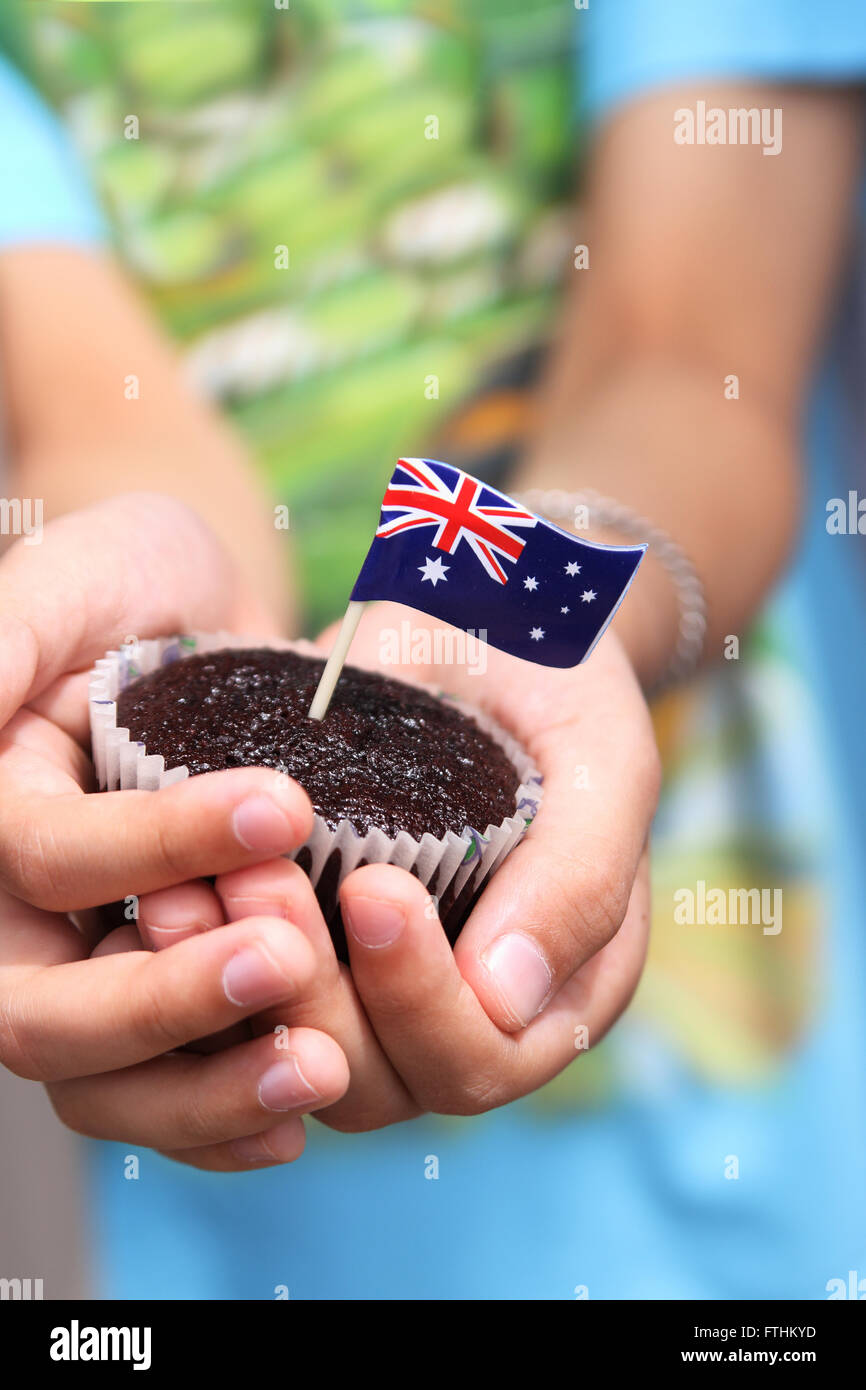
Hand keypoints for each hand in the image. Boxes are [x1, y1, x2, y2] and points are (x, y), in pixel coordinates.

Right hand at [0, 494, 348, 1166]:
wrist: (204, 617)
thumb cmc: (130, 584)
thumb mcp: (67, 583)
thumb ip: (2, 645)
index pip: (41, 858)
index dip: (152, 846)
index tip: (285, 803)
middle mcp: (21, 914)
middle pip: (40, 1015)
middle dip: (162, 1001)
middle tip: (285, 961)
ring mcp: (88, 964)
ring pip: (99, 1084)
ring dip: (205, 1089)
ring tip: (320, 1071)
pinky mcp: (162, 989)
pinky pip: (164, 1092)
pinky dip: (223, 1118)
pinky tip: (296, 1121)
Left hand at [139, 602, 658, 1130]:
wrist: (483, 623)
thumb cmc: (560, 686)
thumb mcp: (601, 762)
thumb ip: (578, 881)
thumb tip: (504, 999)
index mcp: (557, 989)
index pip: (482, 1058)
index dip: (421, 1001)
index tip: (374, 888)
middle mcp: (465, 1009)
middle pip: (379, 1081)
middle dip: (311, 994)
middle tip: (259, 880)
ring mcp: (376, 985)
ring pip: (294, 1054)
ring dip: (237, 986)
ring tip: (189, 892)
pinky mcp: (308, 943)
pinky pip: (243, 996)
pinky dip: (199, 960)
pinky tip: (164, 891)